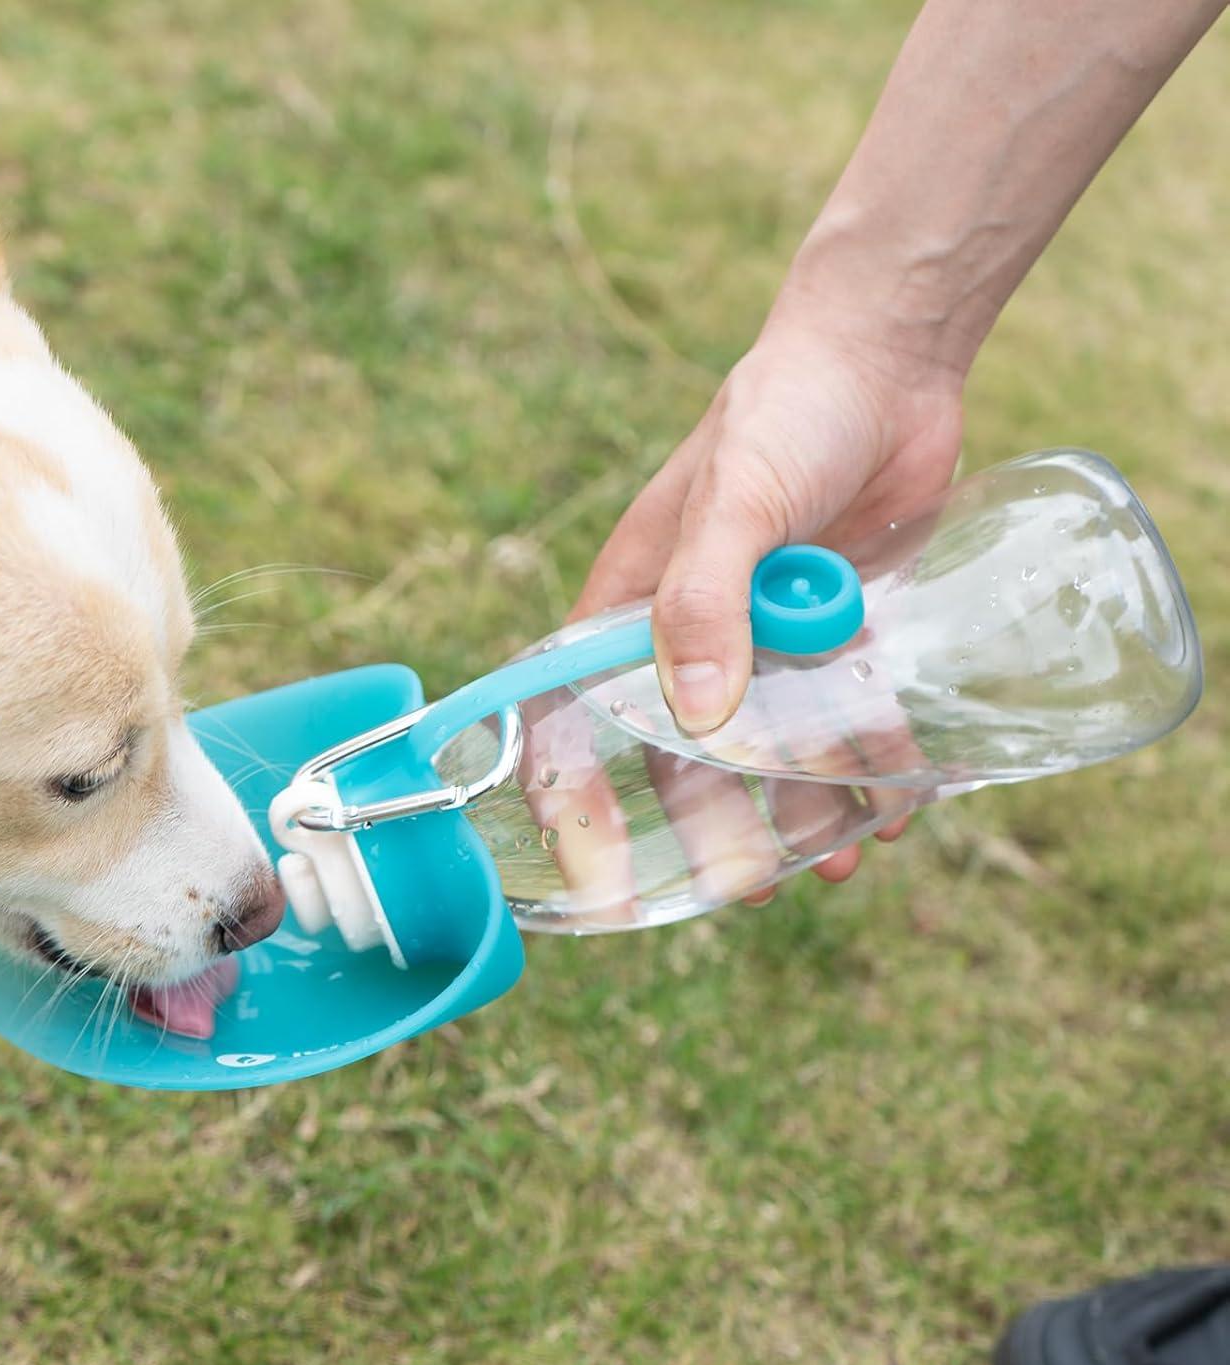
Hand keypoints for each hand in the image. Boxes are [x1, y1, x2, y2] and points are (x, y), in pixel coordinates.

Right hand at [574, 300, 964, 893]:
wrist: (889, 357)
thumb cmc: (787, 412)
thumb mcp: (736, 503)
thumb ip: (705, 601)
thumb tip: (698, 718)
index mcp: (635, 604)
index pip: (582, 715)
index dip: (579, 797)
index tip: (600, 874)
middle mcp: (696, 632)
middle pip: (689, 752)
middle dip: (714, 825)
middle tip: (746, 887)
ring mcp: (772, 636)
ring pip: (778, 746)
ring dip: (804, 808)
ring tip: (842, 861)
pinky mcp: (840, 632)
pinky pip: (851, 715)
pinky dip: (874, 761)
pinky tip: (903, 801)